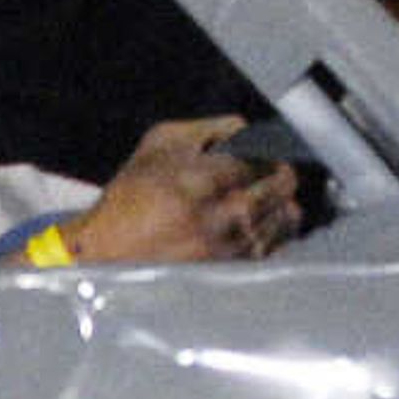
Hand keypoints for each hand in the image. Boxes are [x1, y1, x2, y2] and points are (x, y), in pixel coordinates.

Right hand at [69, 116, 302, 263]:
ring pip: (287, 214)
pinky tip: (254, 224)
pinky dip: (274, 230)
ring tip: (255, 198)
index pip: (264, 155)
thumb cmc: (133, 196)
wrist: (111, 254)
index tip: (256, 152)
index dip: (263, 149)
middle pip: (284, 182)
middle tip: (262, 171)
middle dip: (276, 171)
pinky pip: (279, 244)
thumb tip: (248, 128)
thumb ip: (211, 127)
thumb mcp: (160, 143)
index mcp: (205, 179)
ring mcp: (235, 247)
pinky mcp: (237, 271)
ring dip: (276, 201)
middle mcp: (226, 216)